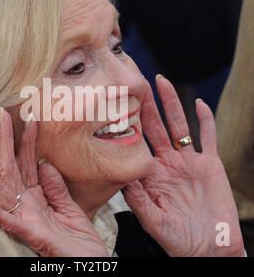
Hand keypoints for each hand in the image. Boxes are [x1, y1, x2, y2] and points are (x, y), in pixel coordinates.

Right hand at [0, 108, 107, 256]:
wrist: (90, 265)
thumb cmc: (78, 240)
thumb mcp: (70, 208)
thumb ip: (56, 188)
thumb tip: (45, 163)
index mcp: (37, 198)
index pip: (27, 163)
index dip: (27, 141)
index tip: (29, 118)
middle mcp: (28, 205)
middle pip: (11, 169)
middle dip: (5, 142)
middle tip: (0, 115)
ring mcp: (28, 220)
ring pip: (4, 191)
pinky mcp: (34, 236)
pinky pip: (13, 223)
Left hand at [124, 75, 244, 256]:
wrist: (210, 249)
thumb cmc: (178, 239)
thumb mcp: (153, 220)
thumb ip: (138, 200)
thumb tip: (122, 179)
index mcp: (152, 174)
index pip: (139, 143)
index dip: (130, 124)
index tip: (118, 105)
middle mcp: (169, 163)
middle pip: (156, 127)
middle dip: (147, 105)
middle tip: (137, 83)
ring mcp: (190, 161)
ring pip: (179, 126)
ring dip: (171, 104)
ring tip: (161, 82)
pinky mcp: (211, 164)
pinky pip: (209, 137)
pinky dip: (206, 120)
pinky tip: (199, 103)